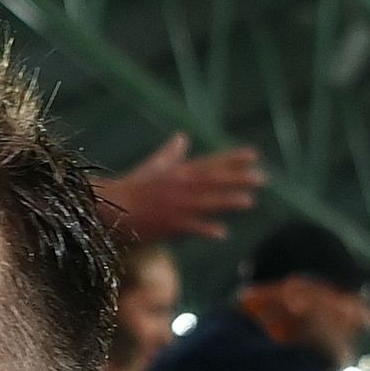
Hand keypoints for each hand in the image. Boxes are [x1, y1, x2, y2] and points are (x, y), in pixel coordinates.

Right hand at [94, 134, 265, 241]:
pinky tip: (221, 233)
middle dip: (238, 177)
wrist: (107, 209)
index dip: (232, 158)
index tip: (253, 155)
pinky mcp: (166, 224)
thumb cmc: (130, 189)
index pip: (210, 163)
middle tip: (262, 177)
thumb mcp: (152, 168)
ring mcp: (174, 204)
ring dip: (227, 200)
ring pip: (206, 201)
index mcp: (178, 171)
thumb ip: (170, 154)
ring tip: (250, 201)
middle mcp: (178, 185)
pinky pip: (189, 227)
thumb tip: (182, 137)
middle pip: (213, 180)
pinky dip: (205, 229)